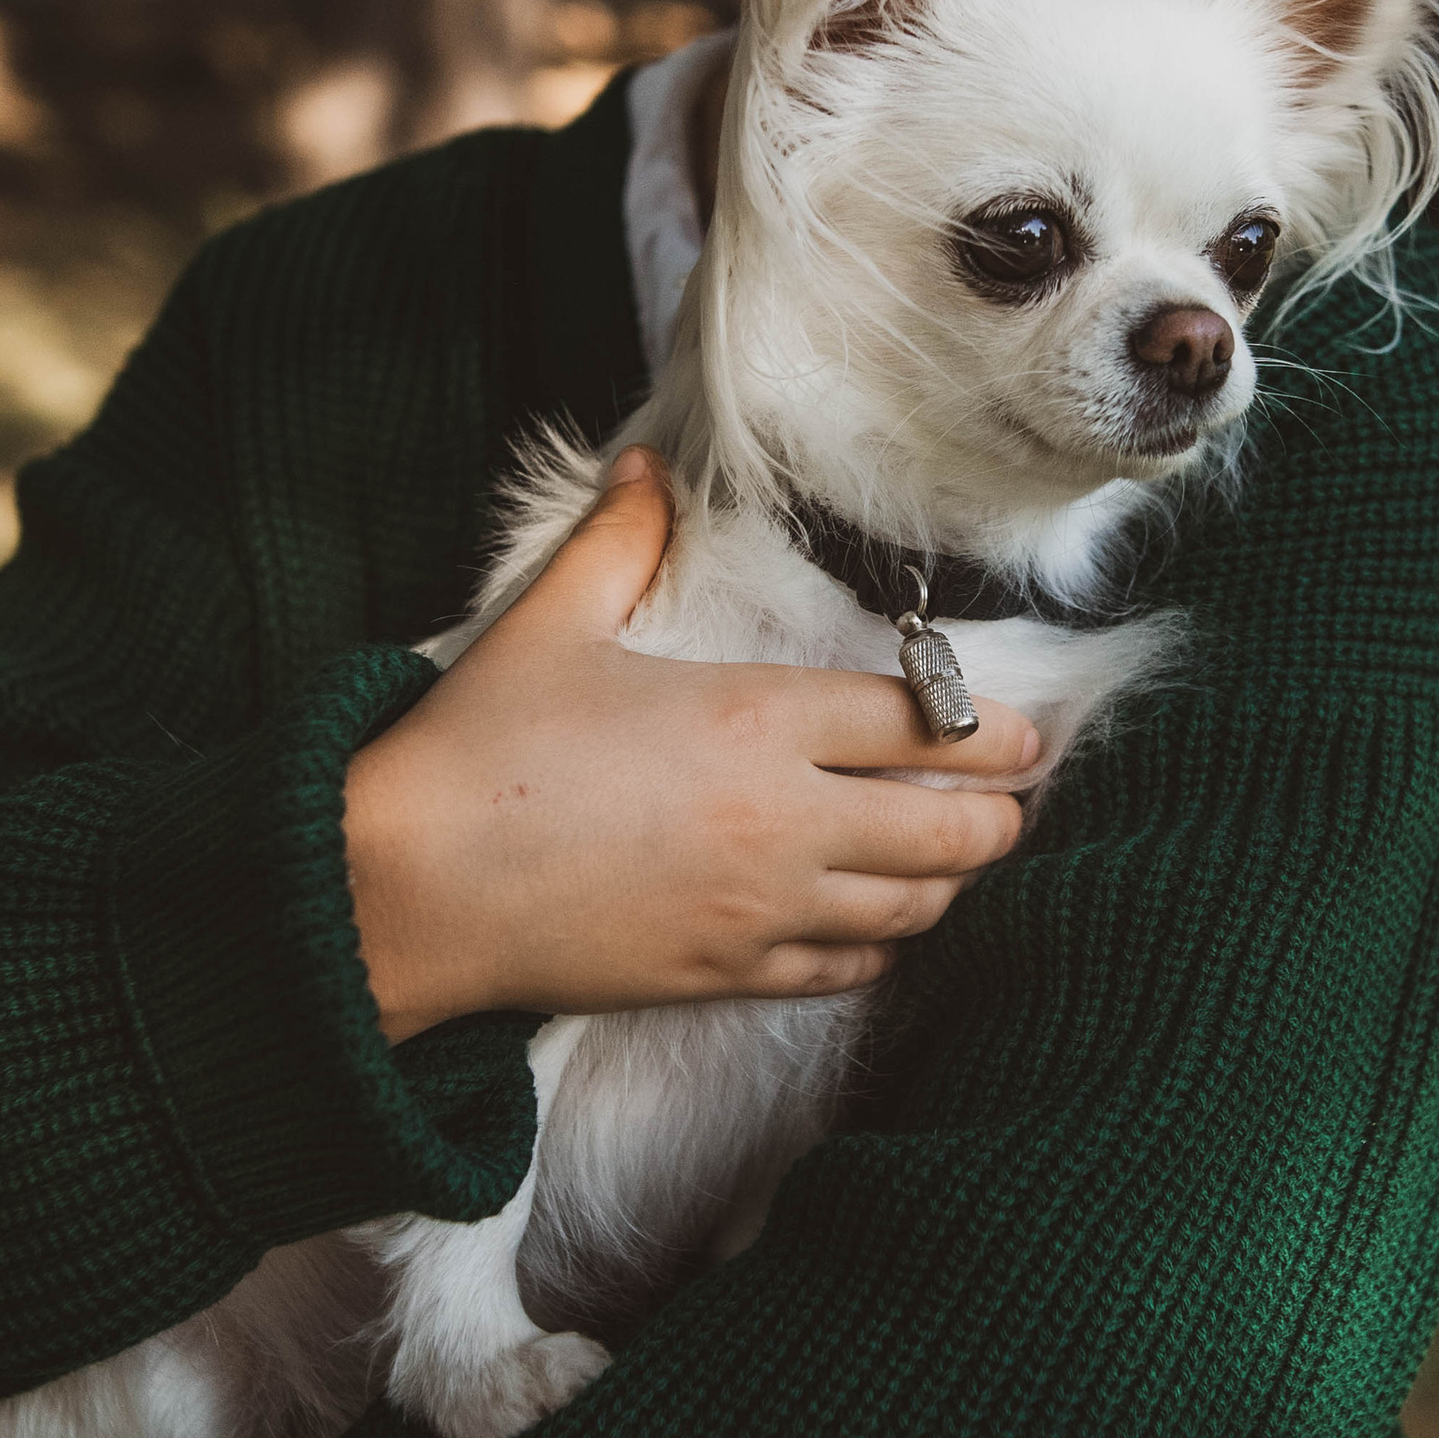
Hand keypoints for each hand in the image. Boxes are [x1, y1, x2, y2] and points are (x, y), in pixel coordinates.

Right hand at [345, 452, 1042, 1038]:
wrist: (409, 888)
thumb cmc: (476, 750)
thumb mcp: (550, 622)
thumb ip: (617, 538)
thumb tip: (644, 465)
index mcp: (755, 717)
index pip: (921, 723)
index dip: (993, 732)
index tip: (1029, 735)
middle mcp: (783, 817)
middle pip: (950, 829)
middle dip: (999, 817)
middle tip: (1012, 802)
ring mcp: (762, 906)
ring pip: (912, 907)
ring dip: (947, 883)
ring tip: (955, 859)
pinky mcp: (727, 972)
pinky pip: (848, 969)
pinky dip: (880, 947)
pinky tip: (877, 927)